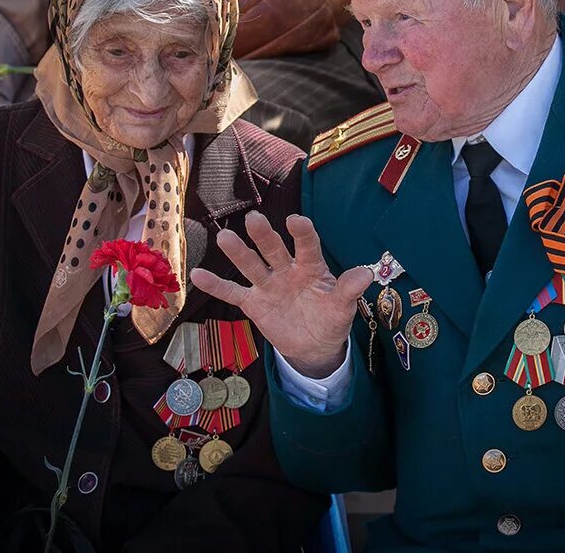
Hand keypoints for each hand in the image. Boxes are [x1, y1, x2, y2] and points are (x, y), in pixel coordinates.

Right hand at [191, 212, 372, 377]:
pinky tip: (197, 275)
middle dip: (264, 236)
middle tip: (254, 219)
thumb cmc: (331, 318)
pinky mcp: (253, 303)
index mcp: (311, 267)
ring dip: (238, 253)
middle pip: (274, 250)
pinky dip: (216, 285)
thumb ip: (349, 290)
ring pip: (251, 266)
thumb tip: (366, 273)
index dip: (302, 233)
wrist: (314, 345)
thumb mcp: (343, 307)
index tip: (296, 221)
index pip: (307, 246)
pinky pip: (233, 293)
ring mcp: (268, 285)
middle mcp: (287, 270)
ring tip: (224, 237)